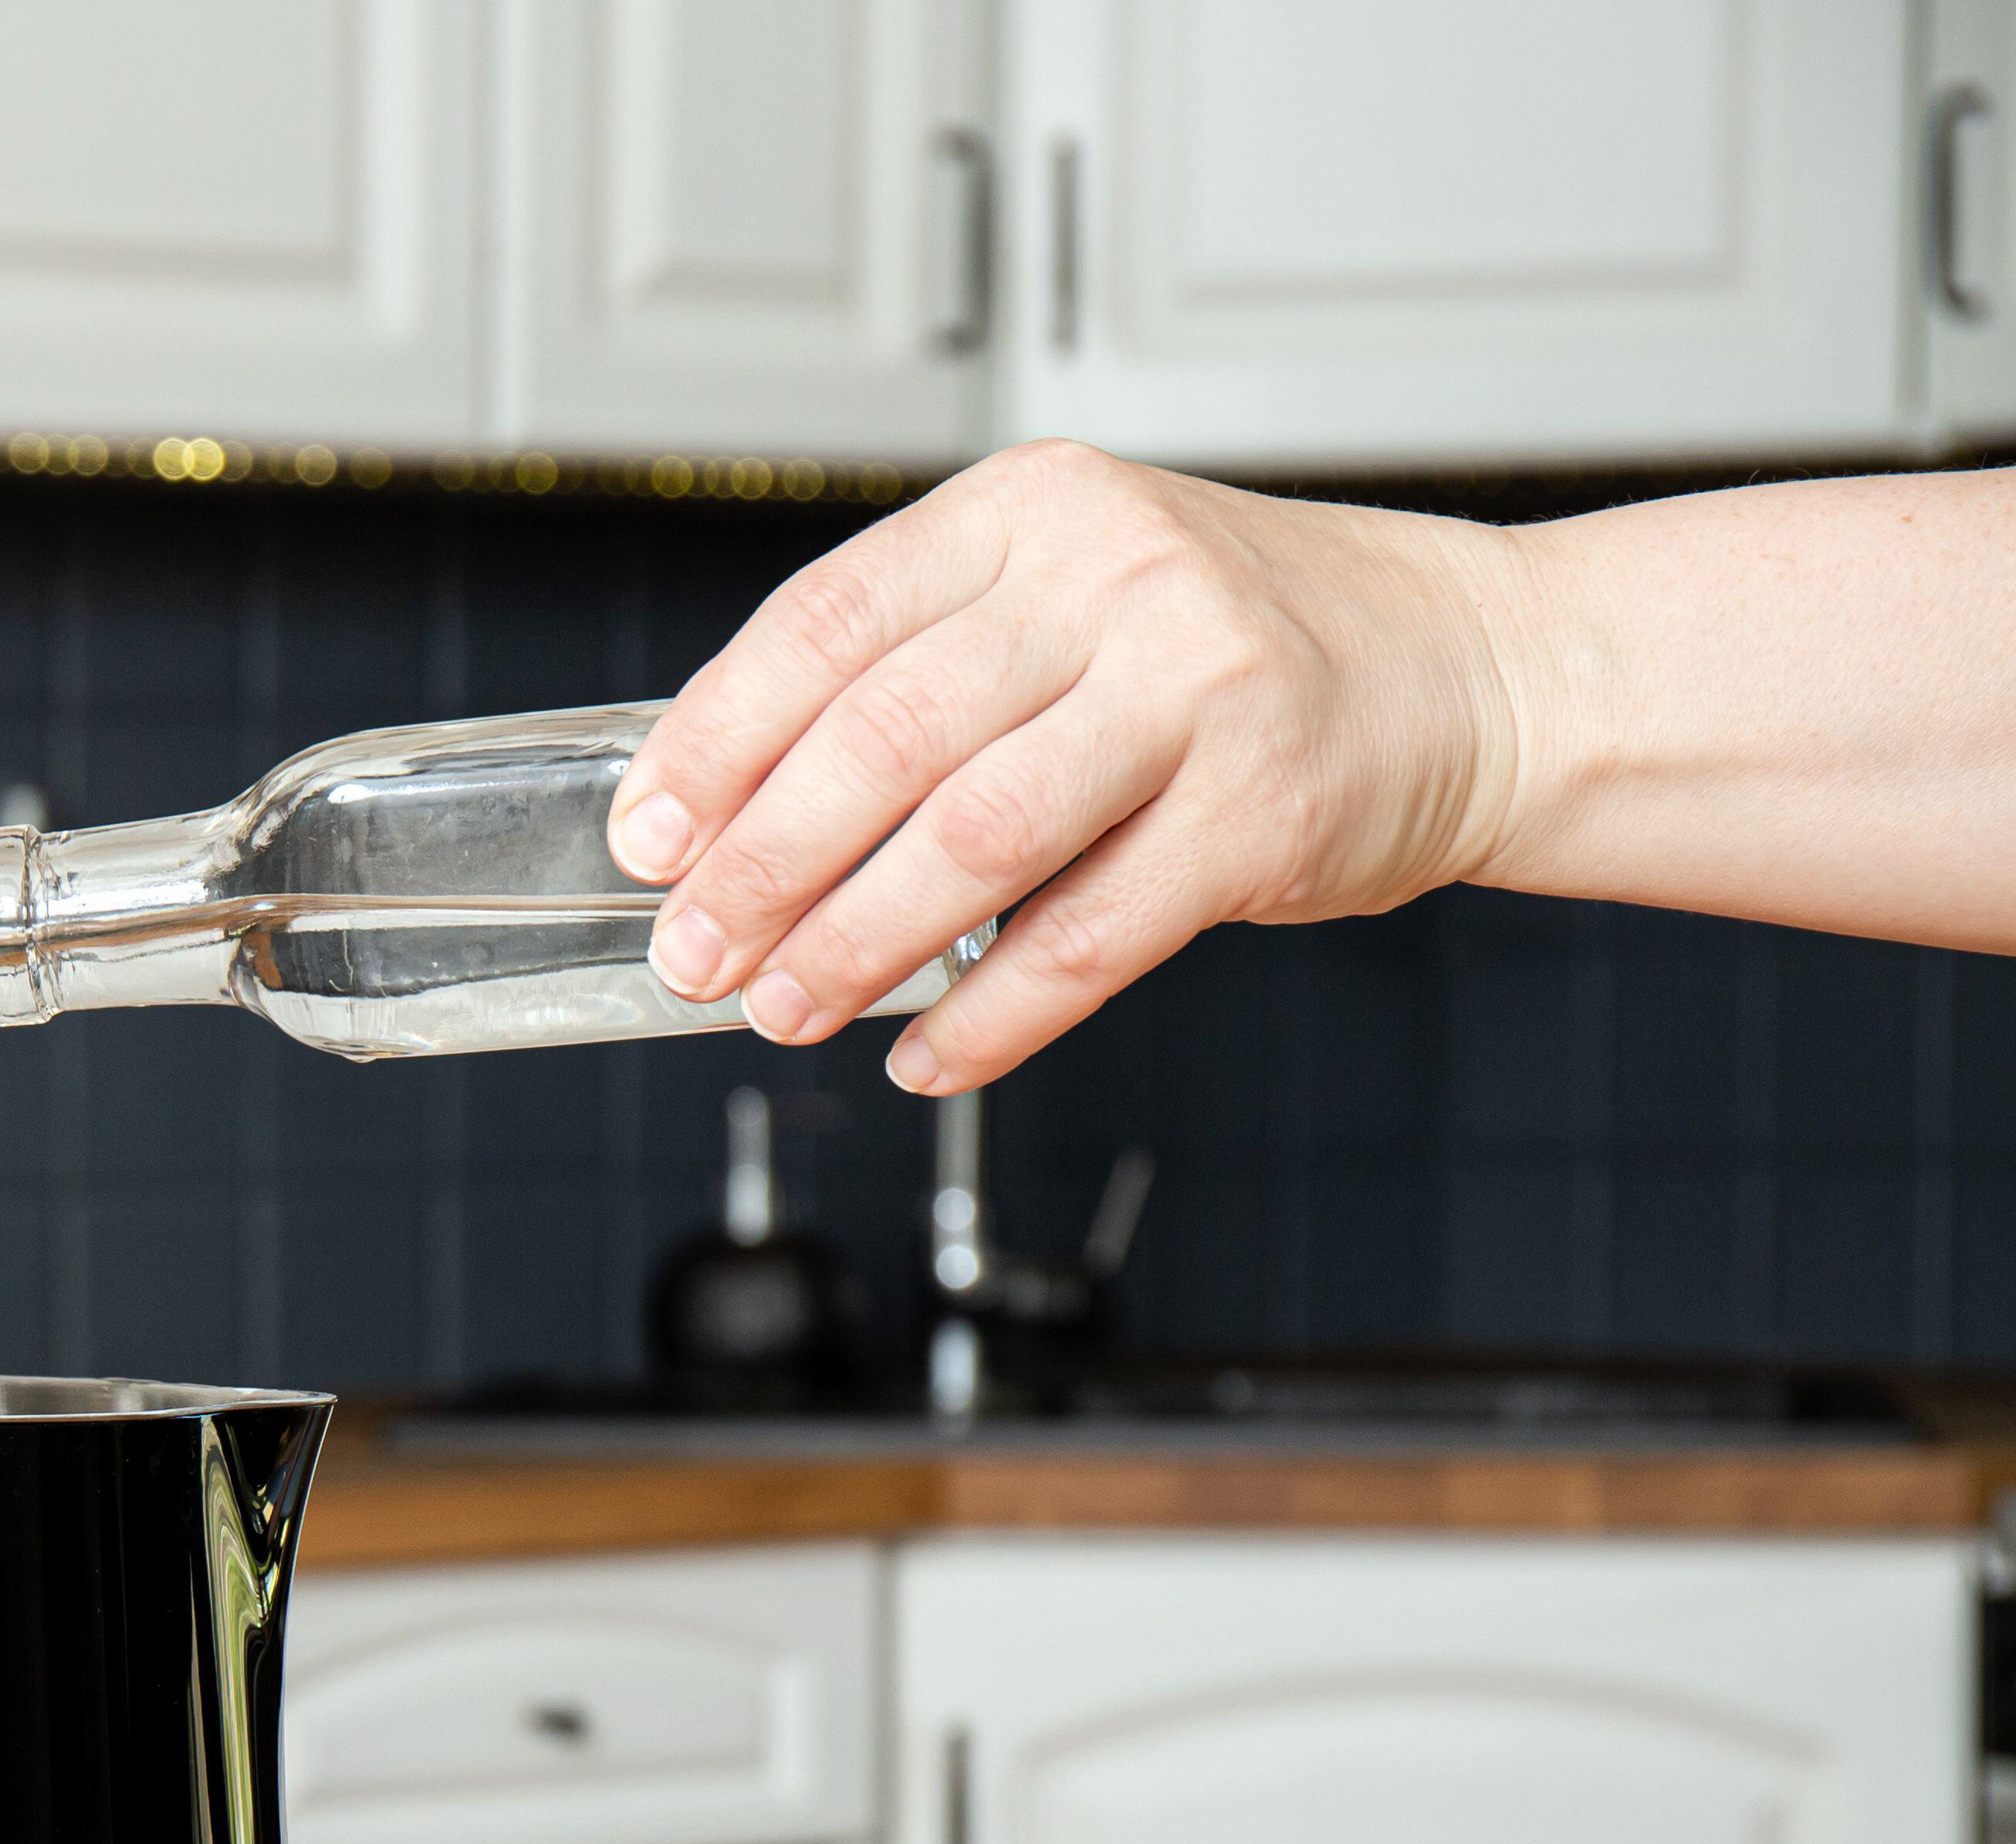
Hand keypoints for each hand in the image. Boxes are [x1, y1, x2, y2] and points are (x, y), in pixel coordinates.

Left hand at [601, 441, 1533, 1094]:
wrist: (1477, 668)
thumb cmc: (1241, 645)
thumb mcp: (1075, 589)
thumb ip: (924, 664)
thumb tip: (733, 809)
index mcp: (1035, 509)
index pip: (827, 623)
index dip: (717, 742)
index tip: (646, 836)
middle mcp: (1118, 579)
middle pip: (885, 737)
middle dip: (764, 864)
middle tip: (690, 950)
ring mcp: (1200, 690)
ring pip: (974, 840)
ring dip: (853, 944)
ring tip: (779, 1007)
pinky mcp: (1264, 811)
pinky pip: (1087, 938)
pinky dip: (989, 1015)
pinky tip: (925, 1054)